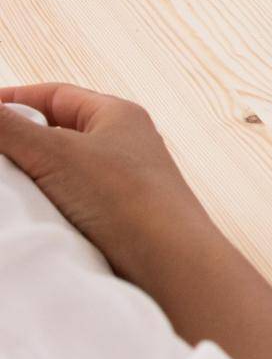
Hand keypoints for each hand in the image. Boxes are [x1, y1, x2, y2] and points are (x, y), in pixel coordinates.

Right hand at [0, 83, 213, 284]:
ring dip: (29, 176)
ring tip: (5, 184)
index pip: (56, 96)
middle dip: (18, 140)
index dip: (14, 101)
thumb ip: (10, 129)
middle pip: (56, 133)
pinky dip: (44, 203)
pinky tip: (26, 212)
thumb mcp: (55, 153)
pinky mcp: (116, 218)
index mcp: (118, 116)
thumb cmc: (125, 197)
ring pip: (61, 170)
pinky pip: (70, 202)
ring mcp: (122, 183)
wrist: (168, 262)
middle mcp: (124, 145)